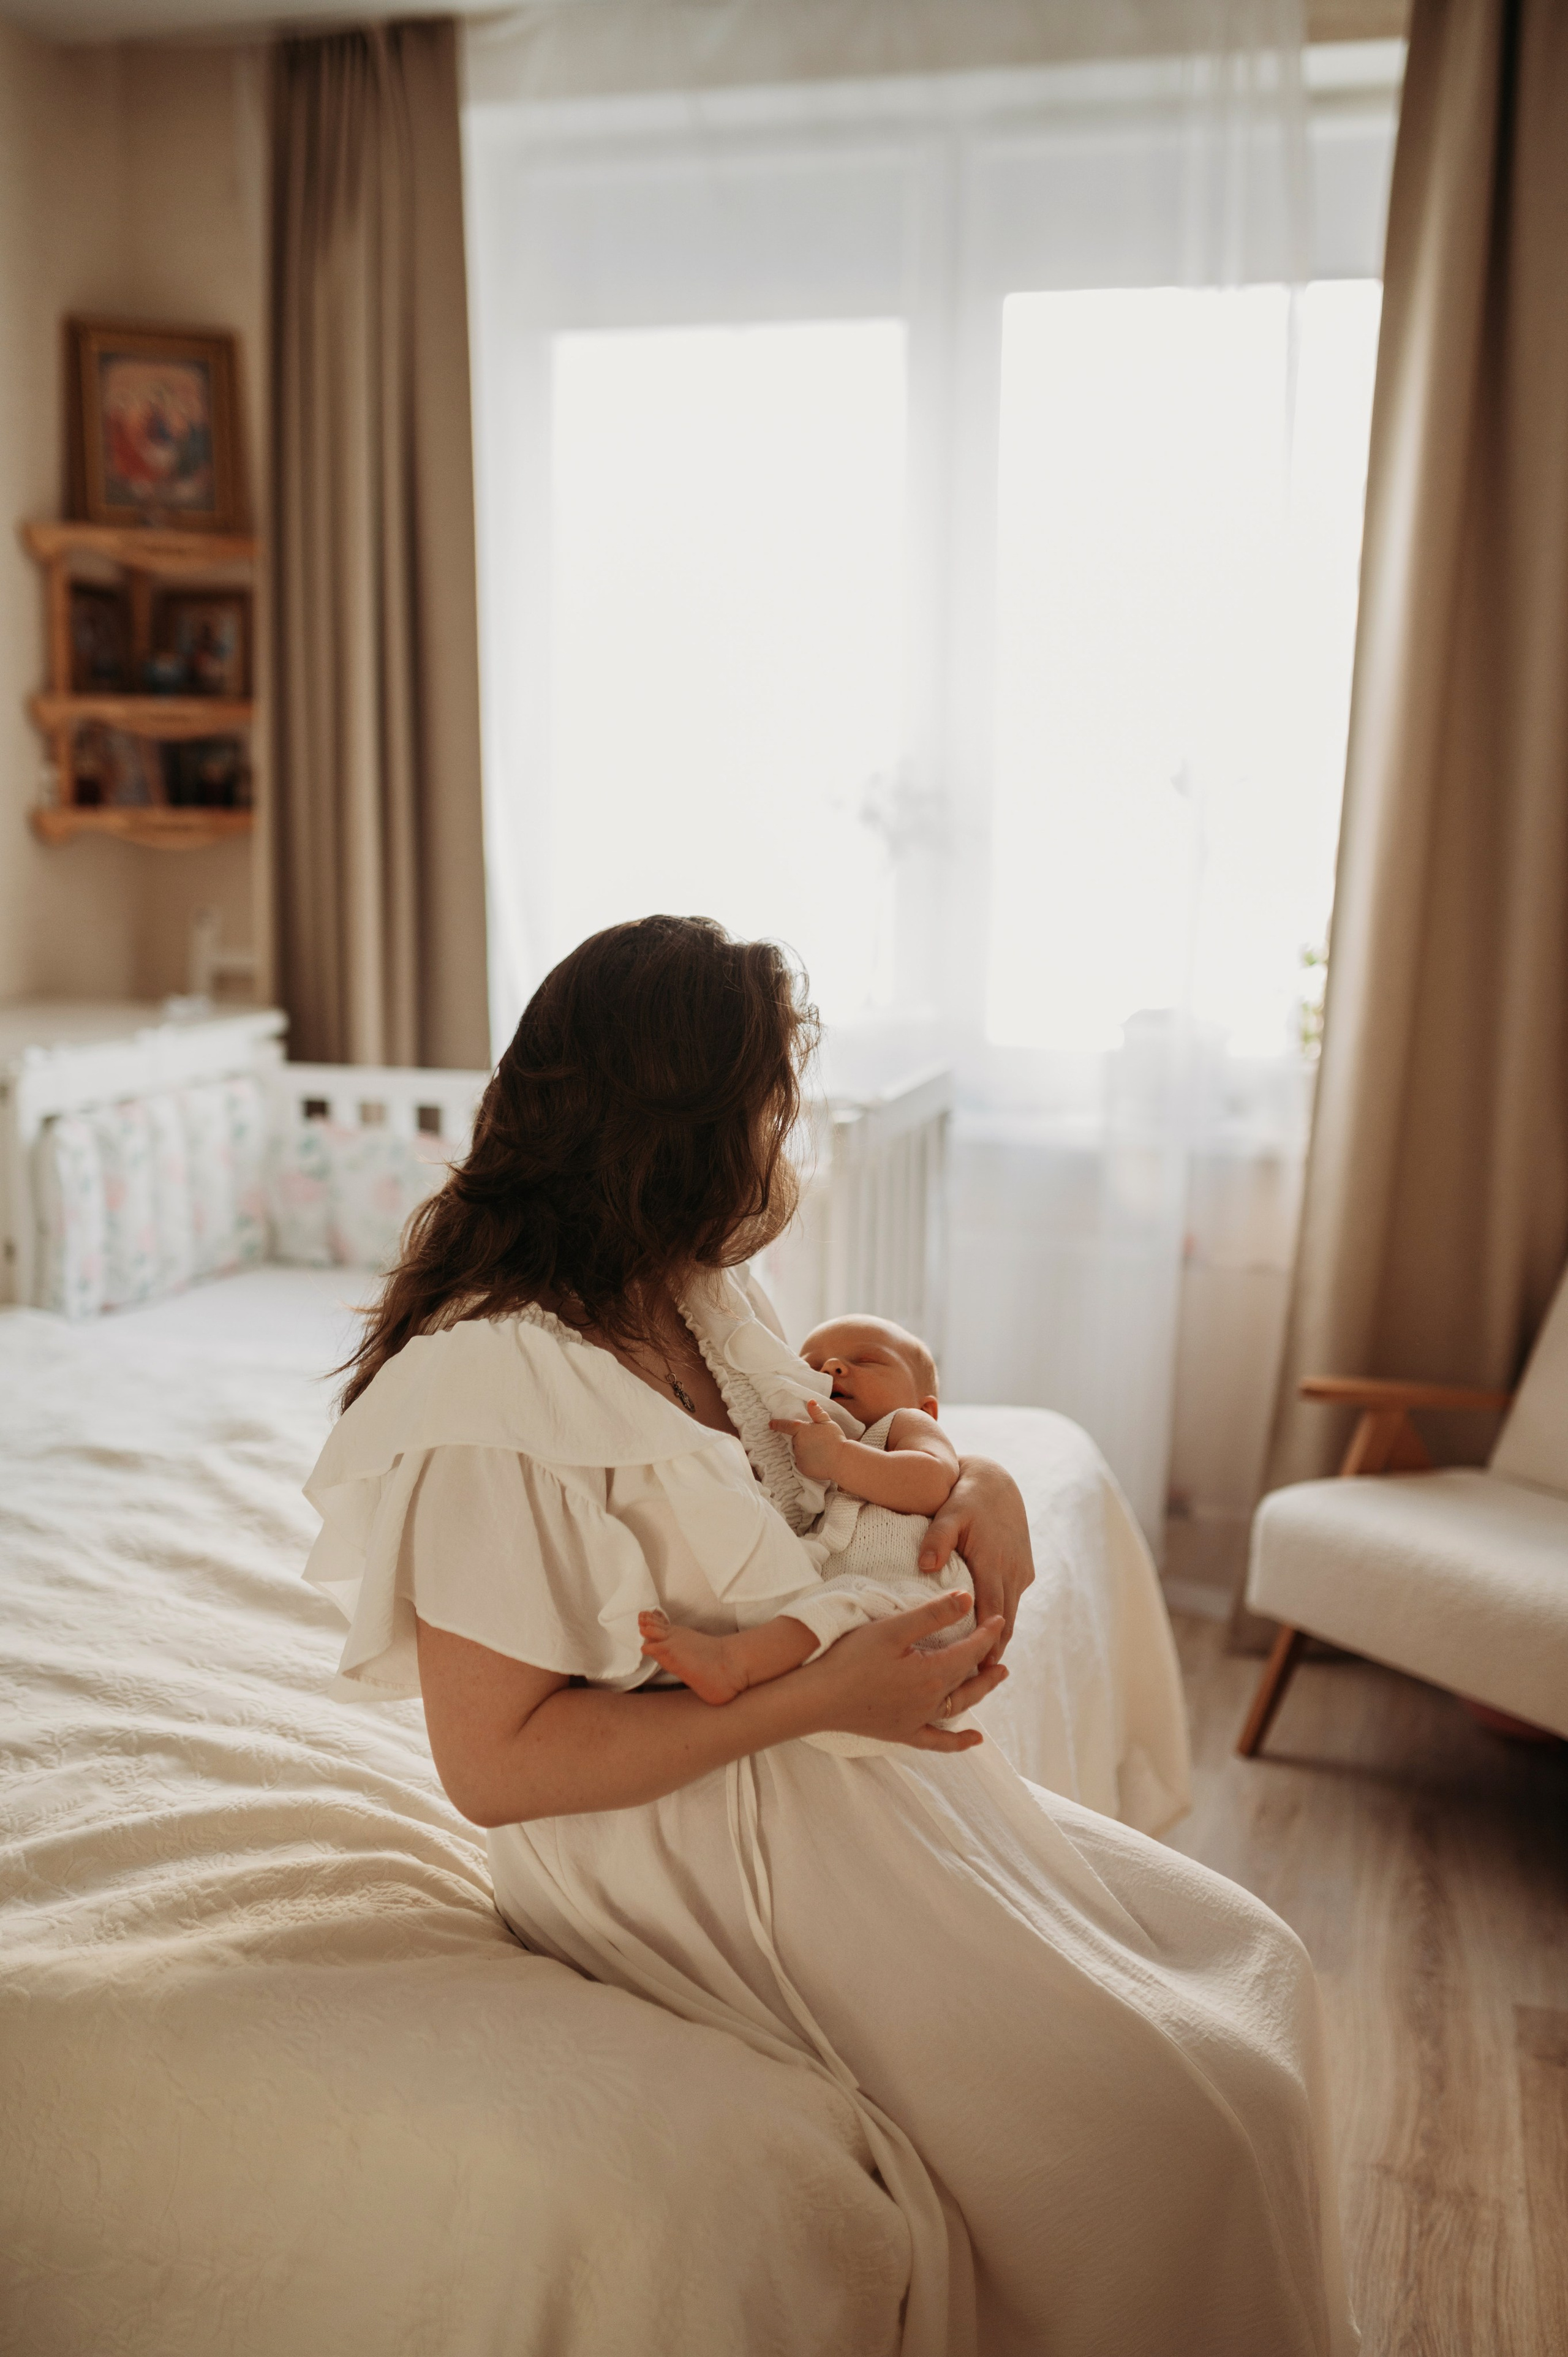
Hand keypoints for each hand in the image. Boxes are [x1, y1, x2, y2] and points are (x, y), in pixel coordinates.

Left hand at [768, 1397, 844, 1480]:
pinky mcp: (802, 1468)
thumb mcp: (828, 1423)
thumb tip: (810, 1401)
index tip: (770, 1424)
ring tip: (820, 1452)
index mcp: (801, 1430)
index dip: (777, 1424)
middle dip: (803, 1440)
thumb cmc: (835, 1440)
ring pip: (799, 1452)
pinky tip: (819, 1461)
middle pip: (796, 1440)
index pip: (786, 1425)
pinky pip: (802, 1463)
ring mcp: (798, 1457)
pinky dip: (808, 1462)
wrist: (841, 1461)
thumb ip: (817, 1413)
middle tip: (818, 1441)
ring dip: (806, 1451)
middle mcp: (797, 1443)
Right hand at [801, 1593, 1008, 1751]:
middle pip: (969, 1679)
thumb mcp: (893, 1629)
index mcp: (933, 1672)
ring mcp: (918, 1719)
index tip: (998, 1620)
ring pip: (959, 1706)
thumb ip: (933, 1614)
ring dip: (980, 1692)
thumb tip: (969, 1599)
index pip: (970, 1651)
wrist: (817, 1698)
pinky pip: (937, 1740)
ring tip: (994, 1679)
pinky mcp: (902, 1731)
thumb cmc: (850, 1658)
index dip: (987, 1635)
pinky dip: (958, 1741)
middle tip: (1002, 1652)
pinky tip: (973, 1740)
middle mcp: (932, 1699)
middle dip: (987, 1663)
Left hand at [918, 1455, 1033, 1660]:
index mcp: (994, 1563)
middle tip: (974, 1682)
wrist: (997, 1481)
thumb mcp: (949, 1512)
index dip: (986, 1644)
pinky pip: (1012, 1600)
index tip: (975, 1671)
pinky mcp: (1024, 1569)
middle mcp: (1013, 1571)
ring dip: (999, 1637)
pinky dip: (1002, 1618)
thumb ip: (937, 1540)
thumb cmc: (966, 1497)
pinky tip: (985, 1635)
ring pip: (1010, 1613)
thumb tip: (925, 1566)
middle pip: (1005, 1621)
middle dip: (993, 1651)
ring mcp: (1022, 1571)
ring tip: (979, 1667)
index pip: (992, 1613)